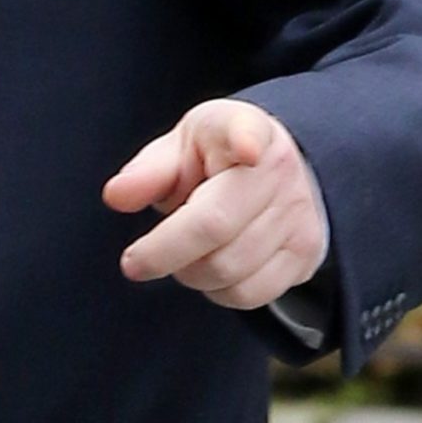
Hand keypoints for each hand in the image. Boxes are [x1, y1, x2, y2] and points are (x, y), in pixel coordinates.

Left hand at [103, 100, 328, 311]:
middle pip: (215, 226)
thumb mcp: (178, 149)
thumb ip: (147, 172)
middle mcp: (279, 169)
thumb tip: (116, 196)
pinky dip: (216, 292)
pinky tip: (210, 267)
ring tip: (182, 254)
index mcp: (242, 128)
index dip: (246, 140)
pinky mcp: (305, 255)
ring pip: (228, 270)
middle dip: (163, 253)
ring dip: (189, 274)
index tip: (246, 149)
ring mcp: (298, 215)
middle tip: (137, 260)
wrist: (273, 173)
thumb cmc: (213, 158)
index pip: (248, 131)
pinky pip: (249, 294)